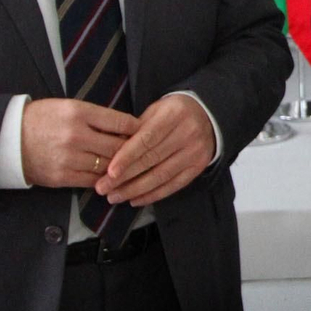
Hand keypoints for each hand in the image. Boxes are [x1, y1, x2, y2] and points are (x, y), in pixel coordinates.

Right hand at [20, 98, 136, 189]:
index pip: (119, 122)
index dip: (137, 129)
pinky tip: (112, 178)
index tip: (146, 131)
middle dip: (133, 151)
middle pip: (117, 146)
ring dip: (121, 168)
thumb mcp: (68, 106)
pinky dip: (105, 180)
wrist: (8, 138)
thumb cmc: (42, 119)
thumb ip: (96, 116)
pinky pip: (93, 181)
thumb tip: (127, 127)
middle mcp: (75, 135)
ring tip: (131, 167)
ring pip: (108, 166)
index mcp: (78, 112)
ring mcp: (69, 158)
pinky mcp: (62, 177)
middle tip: (144, 152)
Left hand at [97, 93, 215, 205]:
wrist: (206, 115)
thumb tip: (110, 153)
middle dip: (125, 177)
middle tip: (103, 188)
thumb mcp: (154, 111)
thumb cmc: (171, 113)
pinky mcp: (198, 167)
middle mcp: (188, 133)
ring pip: (161, 176)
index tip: (109, 172)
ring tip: (115, 197)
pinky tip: (135, 200)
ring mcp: (195, 152)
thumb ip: (135, 130)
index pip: (147, 139)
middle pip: (152, 160)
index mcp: (173, 115)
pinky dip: (153, 195)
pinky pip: (173, 185)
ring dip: (135, 190)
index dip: (127, 157)